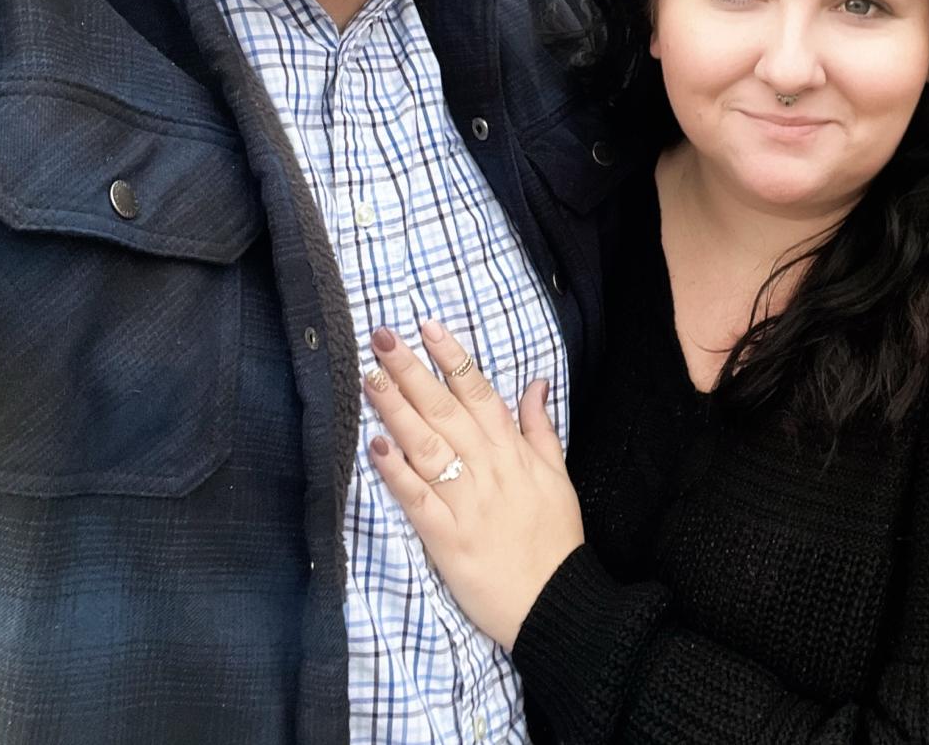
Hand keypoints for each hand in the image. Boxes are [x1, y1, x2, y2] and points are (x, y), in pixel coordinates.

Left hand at [363, 321, 582, 650]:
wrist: (555, 602)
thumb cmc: (555, 539)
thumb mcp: (558, 476)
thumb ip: (540, 428)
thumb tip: (537, 382)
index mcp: (513, 453)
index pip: (479, 393)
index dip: (452, 358)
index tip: (427, 326)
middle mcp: (489, 469)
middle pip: (445, 411)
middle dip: (412, 371)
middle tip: (381, 337)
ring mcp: (467, 503)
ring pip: (428, 447)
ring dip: (397, 411)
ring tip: (370, 379)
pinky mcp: (448, 539)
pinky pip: (419, 501)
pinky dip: (398, 474)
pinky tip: (376, 448)